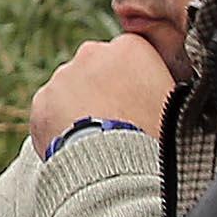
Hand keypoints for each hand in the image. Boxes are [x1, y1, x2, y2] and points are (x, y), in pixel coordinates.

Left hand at [30, 33, 176, 150]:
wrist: (115, 168)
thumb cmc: (154, 137)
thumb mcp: (175, 104)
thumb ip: (164, 85)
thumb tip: (164, 91)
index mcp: (130, 48)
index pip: (130, 56)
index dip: (134, 82)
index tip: (137, 104)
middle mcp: (92, 53)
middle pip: (97, 70)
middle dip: (103, 91)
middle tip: (117, 123)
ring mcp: (63, 76)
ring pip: (71, 90)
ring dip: (79, 109)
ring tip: (97, 140)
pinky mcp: (41, 101)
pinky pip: (50, 112)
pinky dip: (59, 126)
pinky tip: (77, 145)